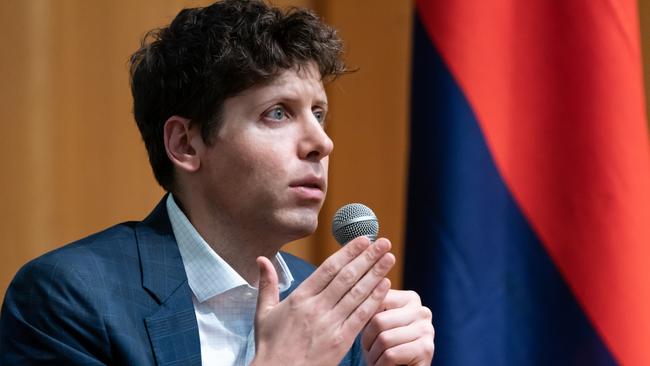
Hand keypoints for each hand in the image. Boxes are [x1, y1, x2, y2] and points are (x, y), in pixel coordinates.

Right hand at [251, 237, 395, 365]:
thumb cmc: (270, 346)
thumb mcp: (263, 313)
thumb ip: (267, 284)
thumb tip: (261, 259)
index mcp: (299, 298)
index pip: (328, 268)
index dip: (348, 252)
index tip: (362, 239)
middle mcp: (317, 308)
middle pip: (347, 276)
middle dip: (367, 257)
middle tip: (383, 242)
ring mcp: (330, 324)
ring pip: (357, 293)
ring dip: (375, 274)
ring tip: (389, 258)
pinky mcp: (341, 341)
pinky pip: (361, 316)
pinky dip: (374, 299)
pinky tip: (385, 286)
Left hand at [362, 289, 434, 365]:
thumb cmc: (382, 346)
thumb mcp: (375, 322)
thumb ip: (372, 303)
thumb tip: (363, 283)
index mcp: (411, 298)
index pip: (377, 299)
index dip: (363, 319)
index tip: (365, 330)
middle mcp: (422, 311)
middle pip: (379, 320)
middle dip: (367, 339)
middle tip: (369, 348)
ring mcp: (427, 330)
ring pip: (384, 339)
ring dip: (374, 354)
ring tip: (377, 357)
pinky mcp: (426, 350)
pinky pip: (391, 354)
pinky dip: (381, 364)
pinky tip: (385, 365)